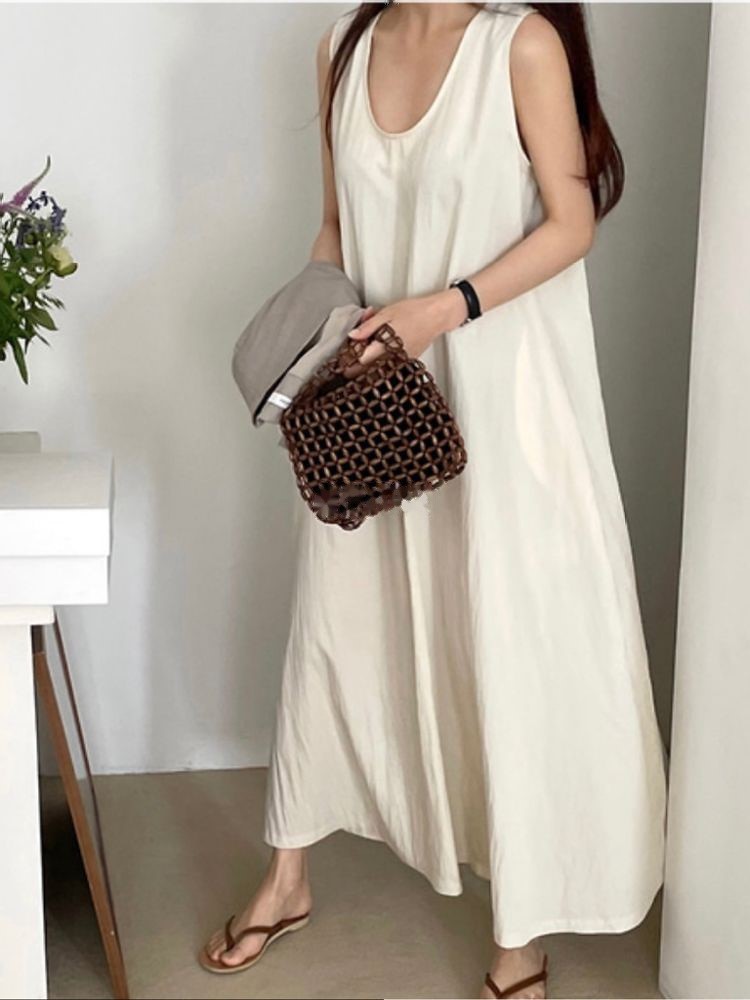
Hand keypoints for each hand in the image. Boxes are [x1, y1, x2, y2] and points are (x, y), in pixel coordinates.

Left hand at [343, 287, 467, 375]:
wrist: (437, 316)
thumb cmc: (414, 312)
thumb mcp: (386, 314)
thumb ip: (368, 327)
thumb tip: (352, 336)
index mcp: (384, 347)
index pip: (359, 363)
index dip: (349, 359)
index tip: (344, 354)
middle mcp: (391, 359)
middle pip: (366, 371)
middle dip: (357, 363)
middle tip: (355, 350)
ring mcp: (400, 362)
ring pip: (377, 369)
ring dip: (369, 361)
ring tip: (369, 344)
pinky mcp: (406, 362)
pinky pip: (388, 365)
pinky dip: (380, 358)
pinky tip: (382, 344)